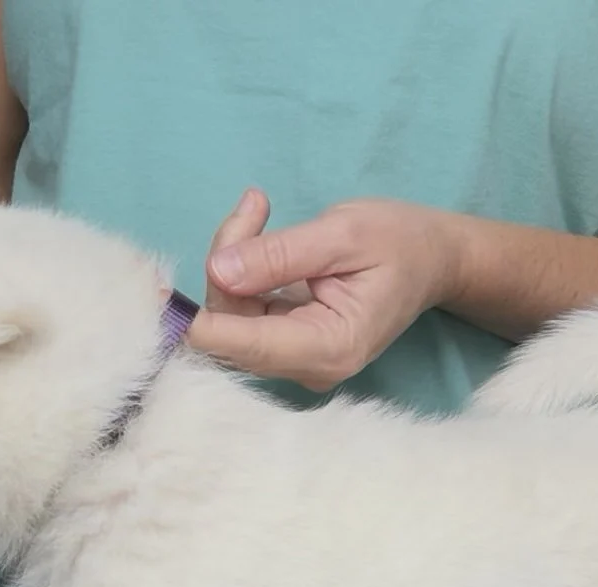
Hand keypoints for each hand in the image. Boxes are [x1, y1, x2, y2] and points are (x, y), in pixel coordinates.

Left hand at [188, 195, 462, 392]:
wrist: (433, 259)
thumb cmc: (400, 242)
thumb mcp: (342, 234)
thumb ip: (280, 255)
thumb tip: (219, 271)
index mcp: (329, 347)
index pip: (245, 345)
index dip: (199, 319)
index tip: (164, 289)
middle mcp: (309, 367)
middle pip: (231, 334)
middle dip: (225, 269)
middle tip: (252, 209)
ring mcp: (296, 360)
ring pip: (231, 322)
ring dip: (231, 263)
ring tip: (259, 210)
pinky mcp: (286, 346)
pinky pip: (242, 314)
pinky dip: (240, 271)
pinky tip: (258, 228)